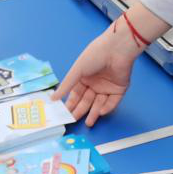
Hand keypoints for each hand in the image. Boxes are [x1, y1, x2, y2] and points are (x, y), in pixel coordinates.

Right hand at [53, 5, 167, 125]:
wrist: (116, 49)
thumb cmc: (95, 55)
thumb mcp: (77, 71)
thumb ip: (66, 86)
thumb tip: (53, 98)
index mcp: (84, 77)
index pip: (76, 94)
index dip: (70, 104)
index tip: (64, 114)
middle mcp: (95, 83)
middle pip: (86, 100)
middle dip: (81, 110)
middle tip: (74, 120)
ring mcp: (107, 87)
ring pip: (99, 103)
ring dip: (94, 113)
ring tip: (88, 123)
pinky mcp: (119, 89)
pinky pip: (112, 101)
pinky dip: (107, 107)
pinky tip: (100, 112)